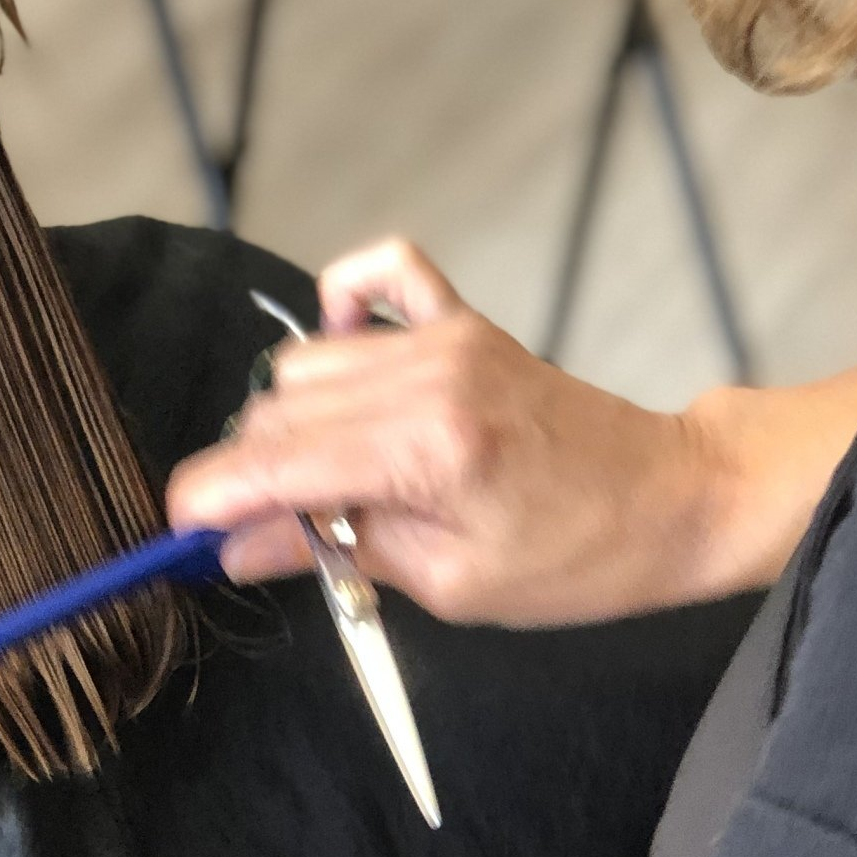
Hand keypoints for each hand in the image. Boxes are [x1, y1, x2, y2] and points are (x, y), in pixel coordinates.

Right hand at [168, 237, 718, 624]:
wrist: (673, 499)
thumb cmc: (577, 559)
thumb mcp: (448, 583)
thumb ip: (333, 551)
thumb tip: (236, 548)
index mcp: (422, 448)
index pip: (272, 462)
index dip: (208, 500)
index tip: (182, 533)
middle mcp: (424, 375)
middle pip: (274, 409)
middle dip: (252, 473)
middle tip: (277, 530)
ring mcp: (444, 337)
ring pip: (305, 359)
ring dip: (292, 419)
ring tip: (330, 475)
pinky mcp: (465, 322)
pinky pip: (378, 274)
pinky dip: (341, 308)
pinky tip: (345, 358)